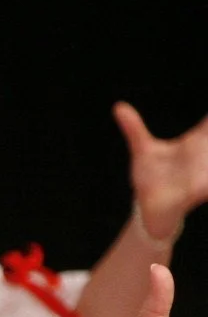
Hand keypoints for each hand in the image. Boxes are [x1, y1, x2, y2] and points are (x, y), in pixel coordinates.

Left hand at [118, 103, 207, 244]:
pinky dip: (205, 184)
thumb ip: (134, 128)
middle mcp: (204, 155)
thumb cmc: (150, 177)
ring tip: (207, 156)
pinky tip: (204, 183)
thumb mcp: (143, 151)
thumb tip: (118, 106)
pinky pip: (206, 186)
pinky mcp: (198, 191)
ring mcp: (203, 173)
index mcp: (195, 142)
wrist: (150, 210)